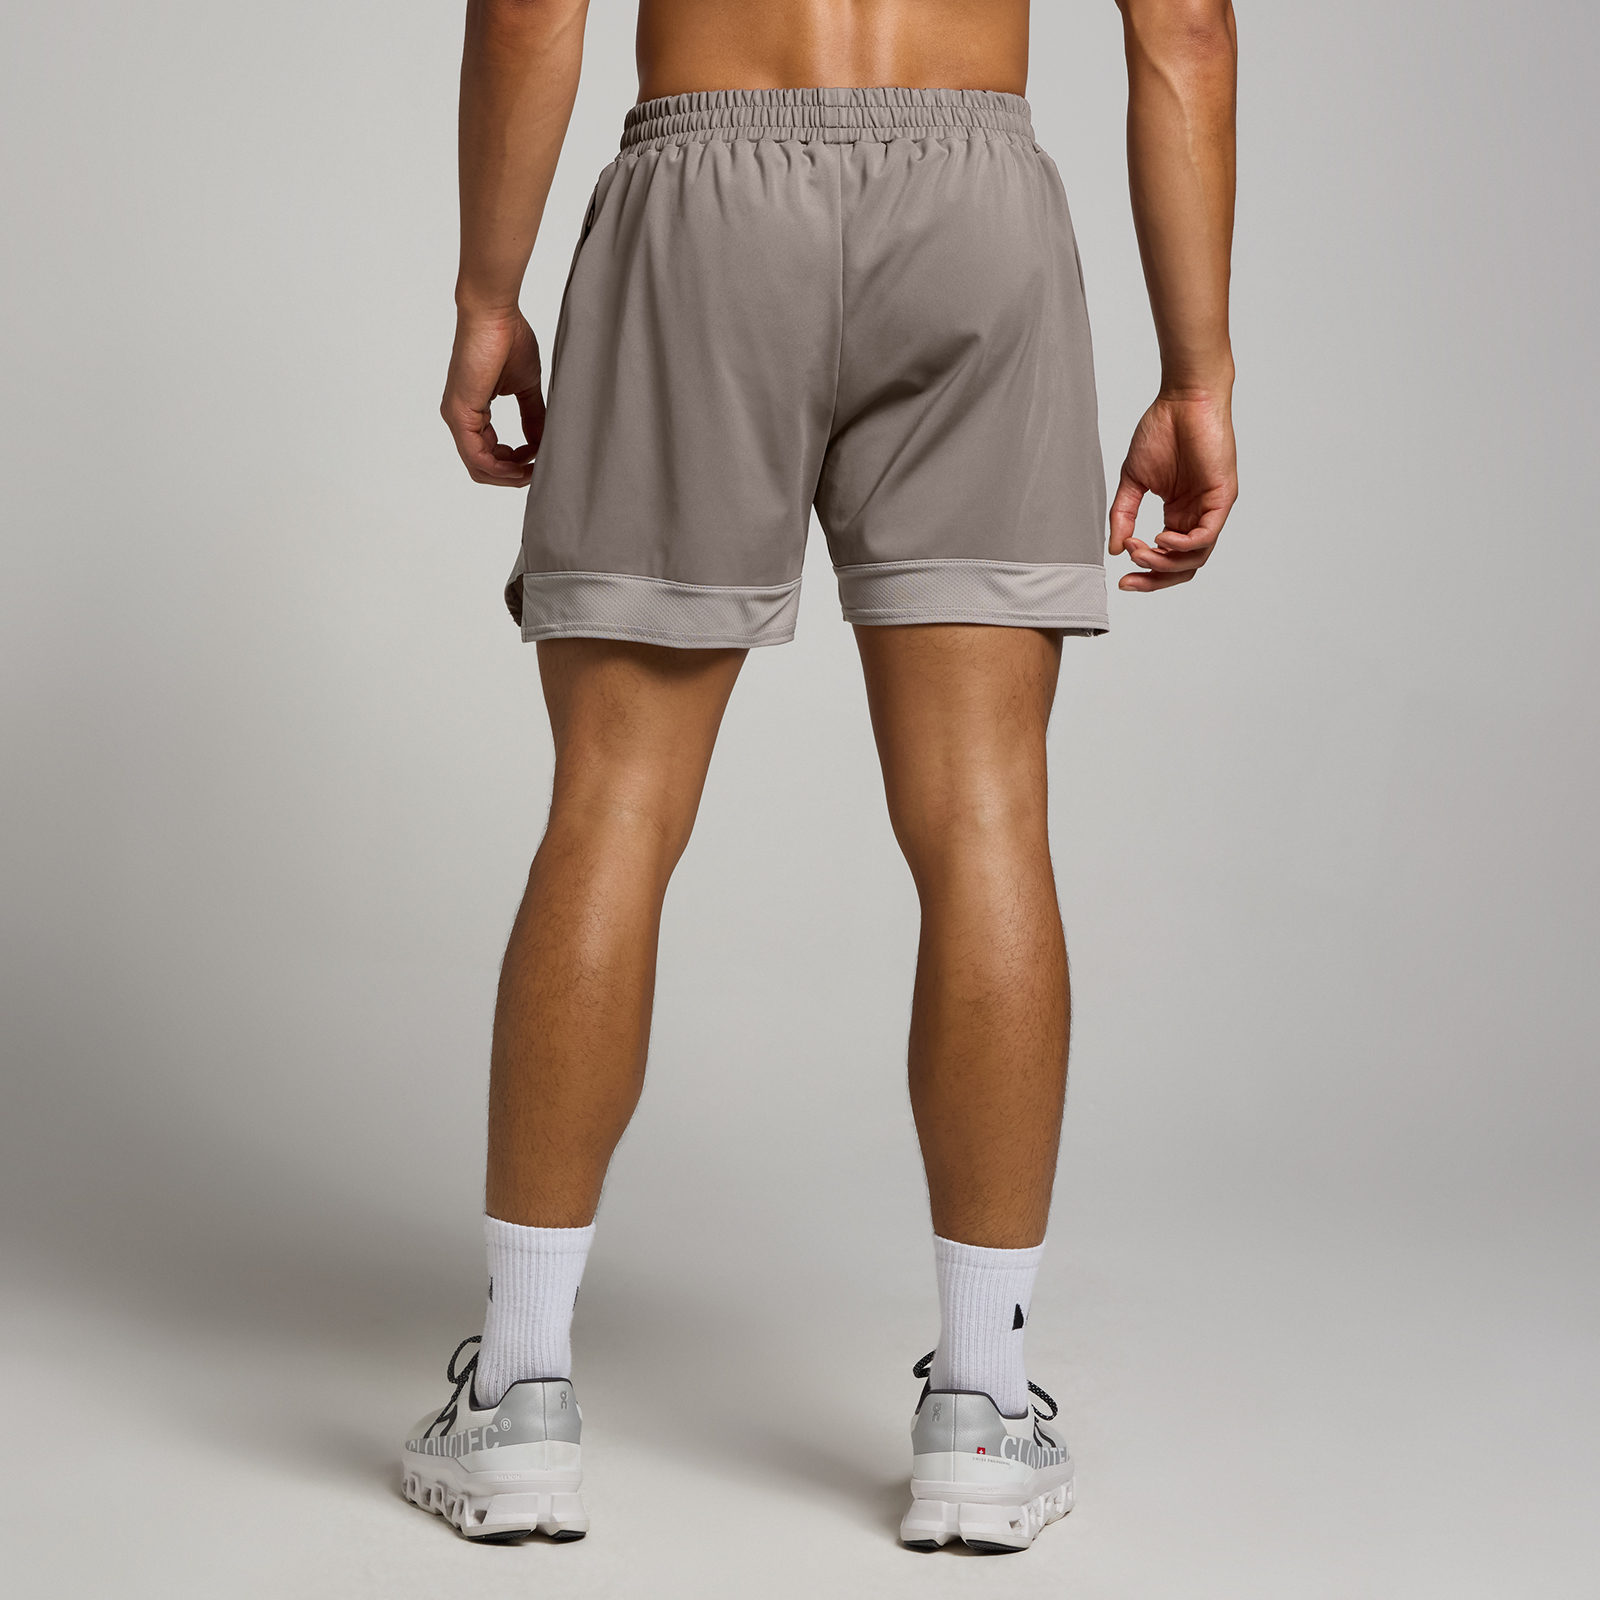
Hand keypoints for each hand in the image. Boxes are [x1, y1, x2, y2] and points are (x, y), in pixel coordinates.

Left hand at [440, 308, 545, 486]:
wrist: (494, 313)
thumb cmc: (507, 338)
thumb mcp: (525, 387)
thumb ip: (532, 416)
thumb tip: (541, 442)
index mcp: (472, 412)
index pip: (489, 454)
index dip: (516, 463)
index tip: (538, 456)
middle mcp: (460, 417)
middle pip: (482, 468)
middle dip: (511, 476)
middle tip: (537, 471)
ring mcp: (457, 417)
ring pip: (479, 467)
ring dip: (508, 475)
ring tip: (533, 470)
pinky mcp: (460, 413)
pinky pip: (477, 456)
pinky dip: (501, 467)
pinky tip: (522, 464)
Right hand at [1108, 390, 1237, 590]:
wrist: (1184, 398)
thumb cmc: (1162, 430)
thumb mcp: (1133, 480)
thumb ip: (1123, 515)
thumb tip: (1116, 549)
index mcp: (1178, 513)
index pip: (1167, 558)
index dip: (1146, 574)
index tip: (1121, 578)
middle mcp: (1197, 515)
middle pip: (1184, 567)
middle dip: (1155, 578)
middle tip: (1130, 578)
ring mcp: (1211, 508)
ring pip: (1195, 557)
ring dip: (1164, 561)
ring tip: (1141, 550)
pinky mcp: (1222, 497)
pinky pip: (1207, 534)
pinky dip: (1183, 544)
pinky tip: (1161, 538)